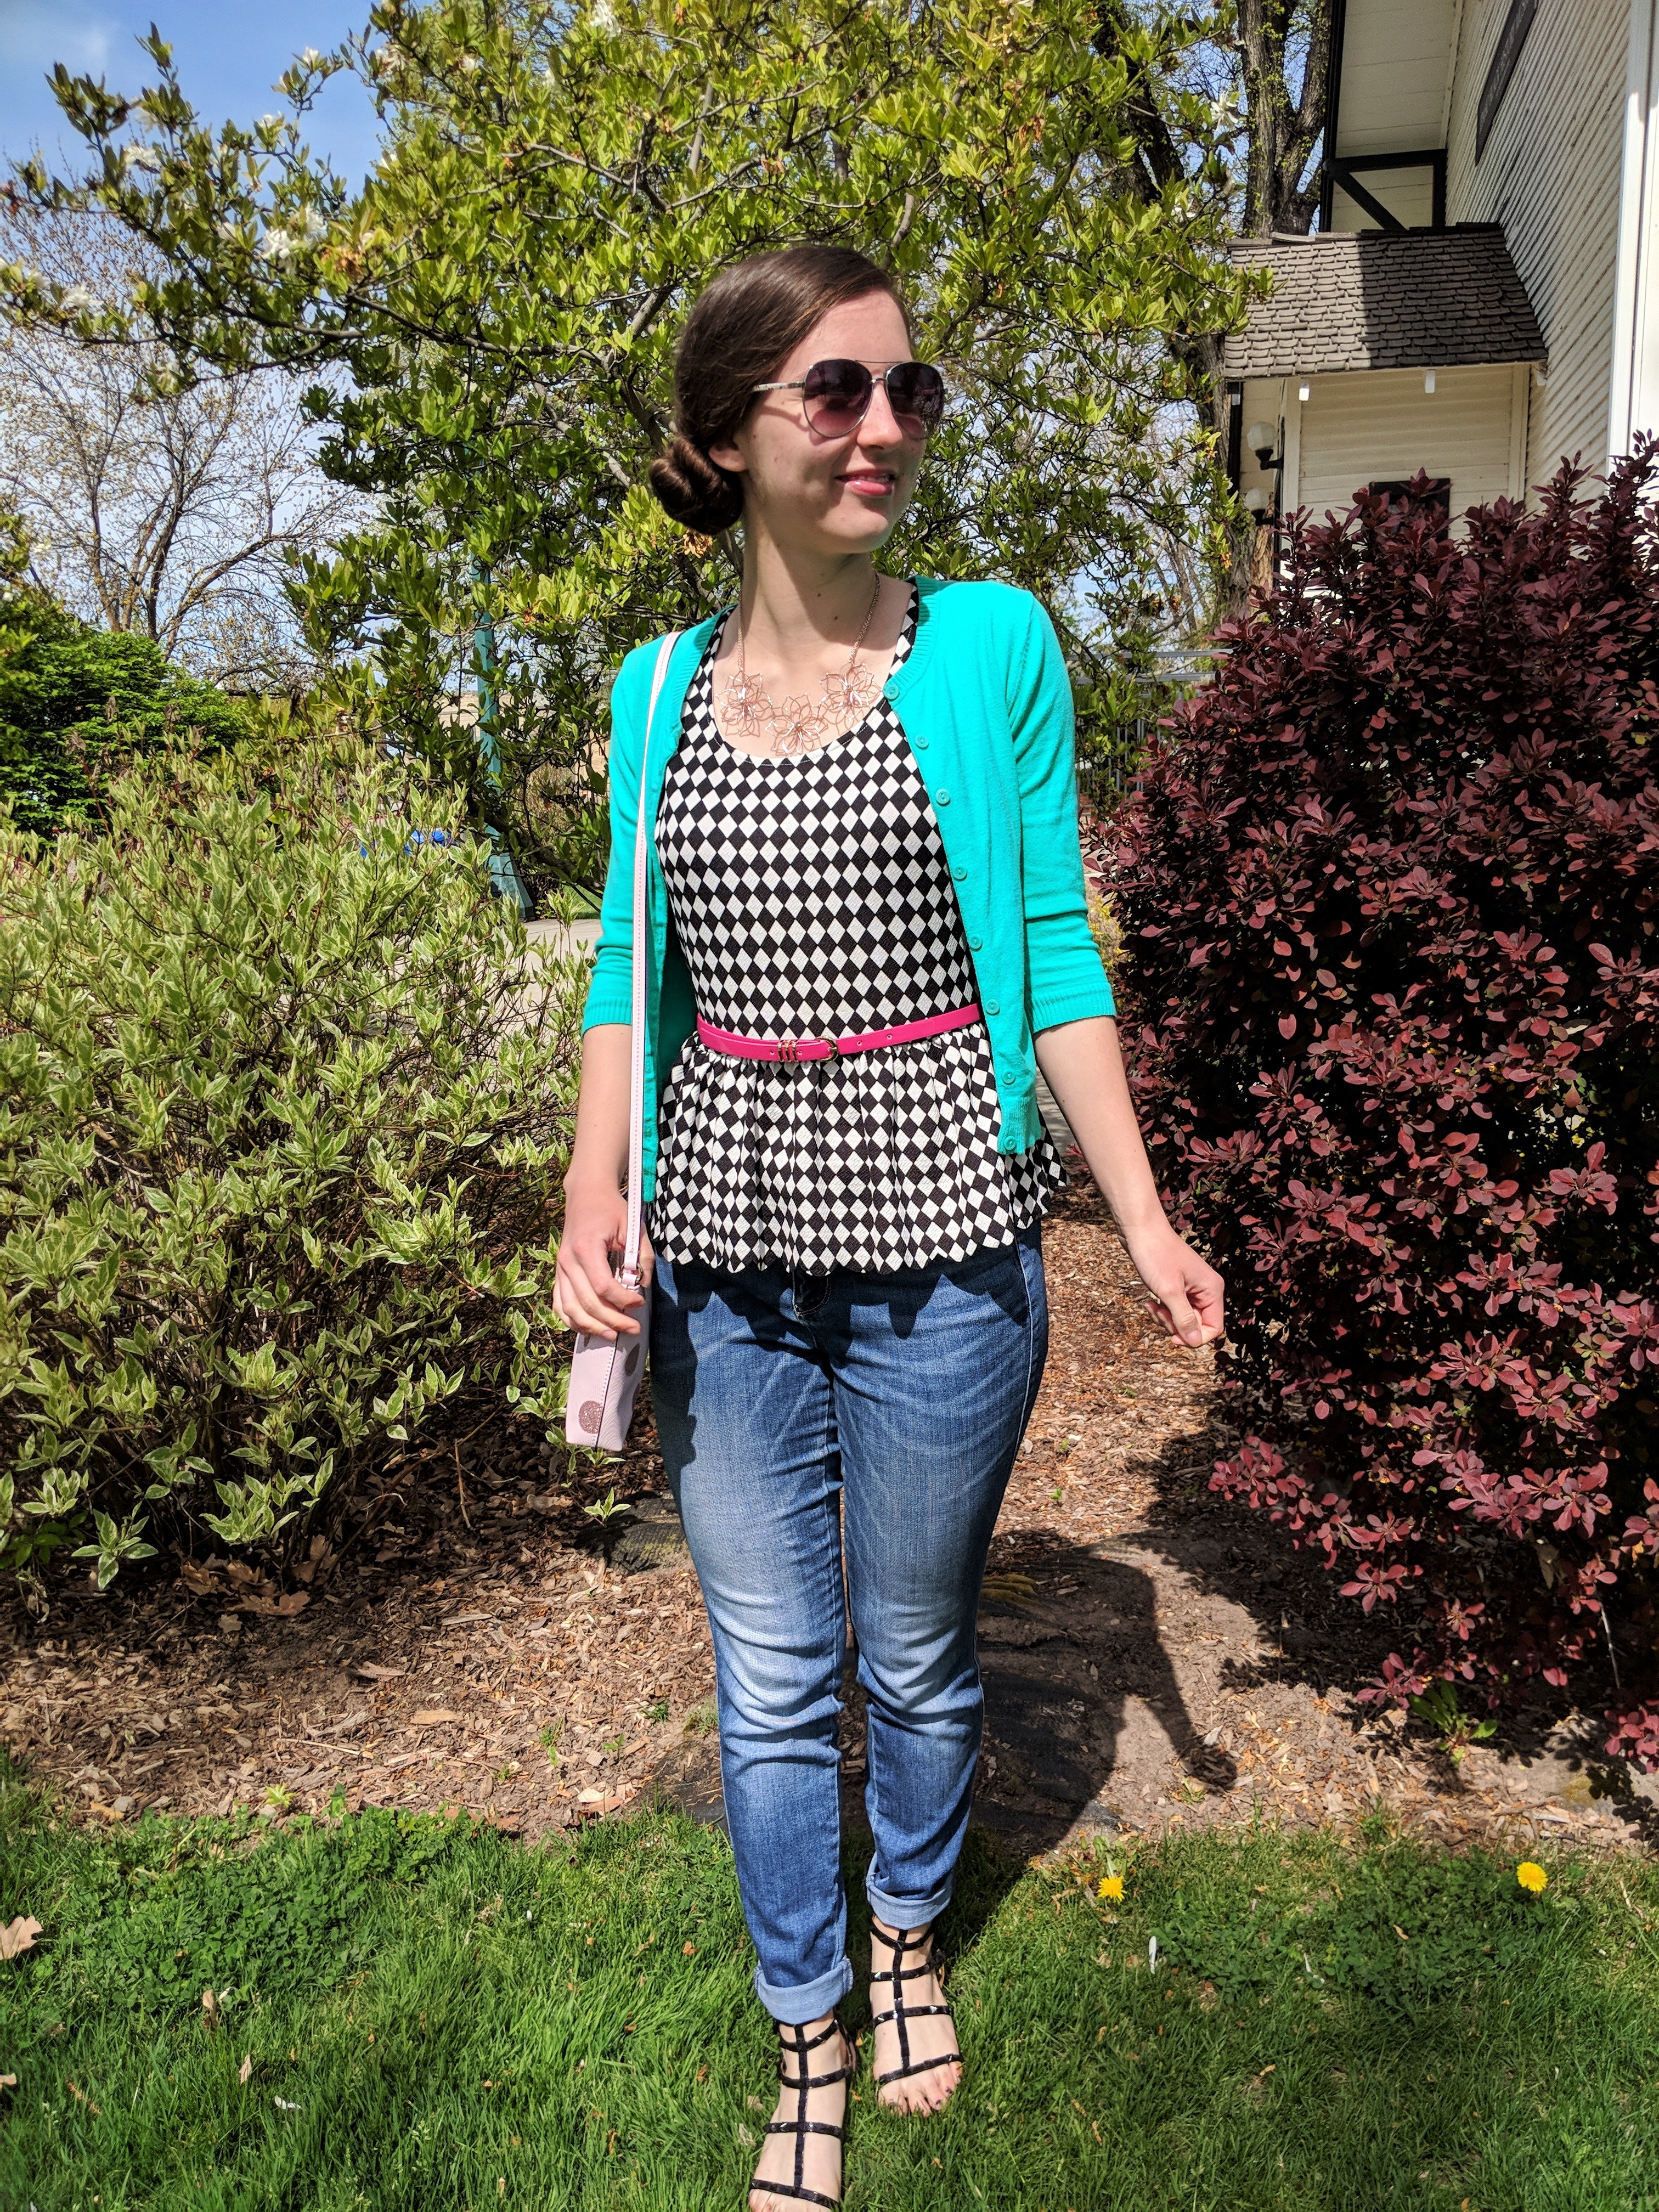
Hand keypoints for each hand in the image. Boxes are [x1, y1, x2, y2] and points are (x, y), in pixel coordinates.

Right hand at [555, 1182, 654, 1339]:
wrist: (586, 1194)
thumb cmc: (612, 1209)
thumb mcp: (633, 1226)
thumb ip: (643, 1256)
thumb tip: (644, 1285)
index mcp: (586, 1247)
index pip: (602, 1285)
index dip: (622, 1300)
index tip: (640, 1302)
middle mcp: (567, 1260)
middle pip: (587, 1302)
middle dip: (612, 1320)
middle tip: (633, 1328)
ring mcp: (559, 1268)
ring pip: (570, 1308)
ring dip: (592, 1326)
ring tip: (613, 1335)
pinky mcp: (558, 1273)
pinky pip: (560, 1304)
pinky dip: (572, 1320)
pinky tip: (589, 1328)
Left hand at [1126, 1226, 1224, 1348]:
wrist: (1140, 1229)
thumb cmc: (1156, 1255)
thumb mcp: (1169, 1291)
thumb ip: (1184, 1318)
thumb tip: (1195, 1342)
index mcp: (1212, 1290)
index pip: (1214, 1327)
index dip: (1195, 1338)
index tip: (1173, 1338)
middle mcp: (1206, 1290)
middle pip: (1197, 1325)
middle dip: (1175, 1326)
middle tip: (1158, 1313)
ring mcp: (1191, 1288)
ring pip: (1183, 1318)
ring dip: (1165, 1319)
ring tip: (1150, 1306)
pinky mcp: (1177, 1286)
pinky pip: (1173, 1309)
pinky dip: (1161, 1310)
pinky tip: (1148, 1302)